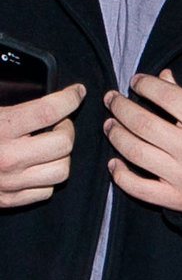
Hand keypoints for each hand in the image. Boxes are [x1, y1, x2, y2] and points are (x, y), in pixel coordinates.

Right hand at [0, 84, 85, 206]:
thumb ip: (5, 96)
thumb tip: (27, 80)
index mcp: (1, 127)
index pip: (49, 111)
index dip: (70, 99)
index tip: (76, 93)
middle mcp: (9, 157)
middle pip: (63, 143)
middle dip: (67, 128)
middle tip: (59, 121)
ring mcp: (10, 182)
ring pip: (61, 170)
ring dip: (61, 154)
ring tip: (51, 143)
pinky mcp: (8, 200)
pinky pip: (45, 191)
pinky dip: (47, 177)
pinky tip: (39, 165)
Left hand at [103, 68, 181, 215]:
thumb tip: (162, 76)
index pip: (168, 97)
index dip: (146, 85)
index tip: (135, 81)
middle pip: (143, 124)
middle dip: (121, 108)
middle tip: (112, 100)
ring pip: (135, 153)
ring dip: (116, 135)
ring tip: (110, 125)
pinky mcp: (174, 199)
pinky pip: (137, 188)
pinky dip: (120, 175)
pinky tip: (114, 162)